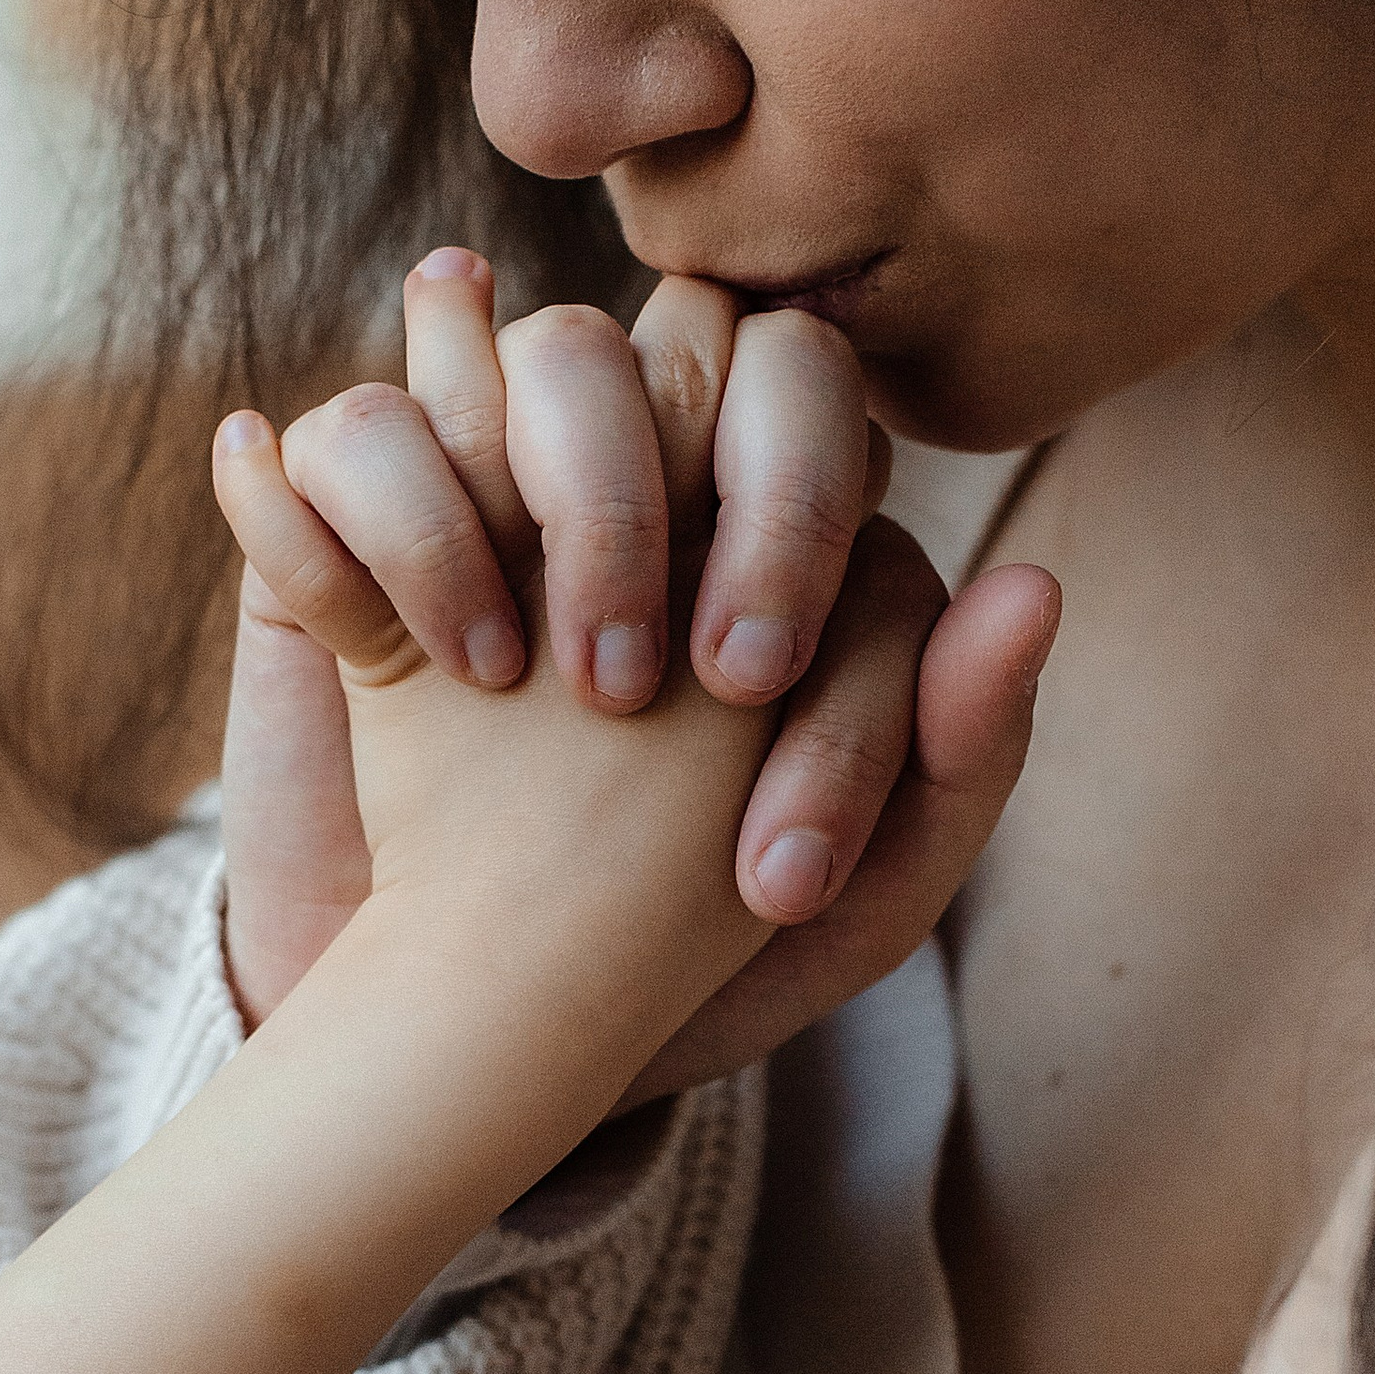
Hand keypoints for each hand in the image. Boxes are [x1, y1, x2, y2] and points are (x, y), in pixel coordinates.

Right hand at [215, 259, 1058, 1055]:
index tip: (762, 752)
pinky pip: (352, 434)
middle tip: (667, 689)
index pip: (832, 438)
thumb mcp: (850, 904)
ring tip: (521, 680)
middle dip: (706, 491)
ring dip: (564, 495)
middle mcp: (649, 469)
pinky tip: (423, 659)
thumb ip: (959, 761)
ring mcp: (492, 477)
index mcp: (782, 531)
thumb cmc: (677, 966)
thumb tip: (1033, 583)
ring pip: (544, 350)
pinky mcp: (341, 527)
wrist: (460, 1039)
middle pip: (700, 334)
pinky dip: (388, 520)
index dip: (811, 552)